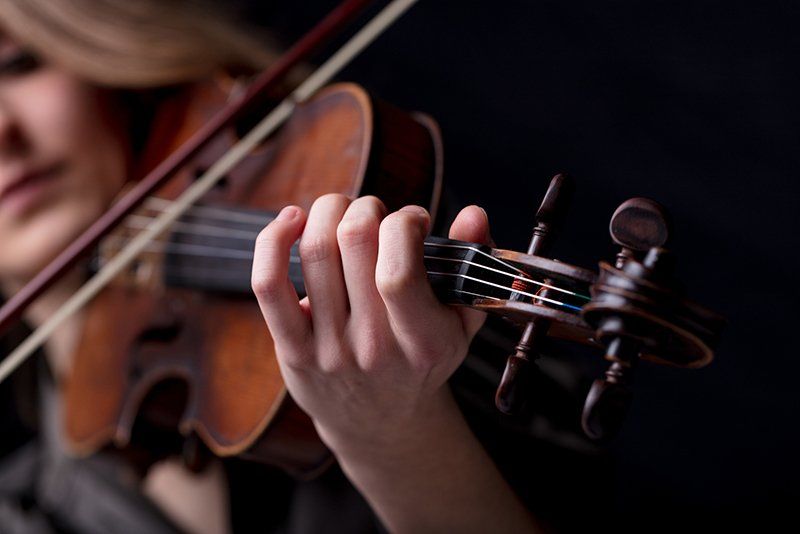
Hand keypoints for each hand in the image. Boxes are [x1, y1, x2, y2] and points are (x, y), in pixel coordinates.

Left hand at [251, 194, 491, 451]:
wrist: (380, 423)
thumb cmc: (423, 360)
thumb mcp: (461, 321)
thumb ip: (472, 264)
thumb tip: (474, 212)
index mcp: (423, 342)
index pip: (399, 269)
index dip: (404, 224)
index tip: (413, 221)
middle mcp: (374, 348)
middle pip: (354, 242)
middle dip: (366, 207)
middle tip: (375, 214)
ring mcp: (329, 350)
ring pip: (315, 250)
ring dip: (329, 212)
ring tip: (344, 214)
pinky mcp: (293, 350)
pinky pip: (270, 284)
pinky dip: (273, 240)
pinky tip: (292, 220)